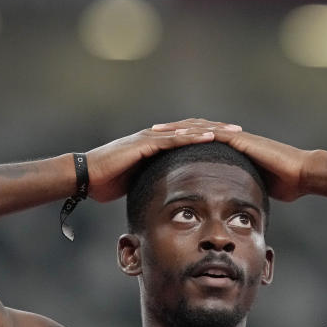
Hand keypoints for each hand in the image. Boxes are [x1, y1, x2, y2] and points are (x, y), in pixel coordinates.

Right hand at [85, 118, 240, 201]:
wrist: (83, 176)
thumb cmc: (104, 182)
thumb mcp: (135, 184)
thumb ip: (150, 184)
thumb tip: (162, 197)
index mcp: (155, 146)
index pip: (187, 138)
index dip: (209, 139)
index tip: (231, 144)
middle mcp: (155, 137)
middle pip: (193, 129)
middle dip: (218, 131)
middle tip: (242, 133)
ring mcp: (150, 138)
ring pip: (187, 130)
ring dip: (212, 131)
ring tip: (233, 133)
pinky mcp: (144, 144)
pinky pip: (173, 139)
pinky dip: (192, 137)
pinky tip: (210, 137)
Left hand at [153, 121, 309, 201]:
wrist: (301, 174)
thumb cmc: (283, 184)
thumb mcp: (253, 188)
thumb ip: (239, 191)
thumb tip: (230, 207)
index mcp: (230, 150)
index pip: (199, 142)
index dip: (178, 142)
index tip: (159, 146)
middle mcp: (230, 139)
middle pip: (194, 130)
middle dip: (171, 131)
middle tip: (148, 133)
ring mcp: (235, 136)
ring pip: (199, 127)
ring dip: (176, 128)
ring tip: (155, 130)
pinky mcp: (240, 139)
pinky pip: (212, 133)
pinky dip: (194, 132)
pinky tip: (178, 134)